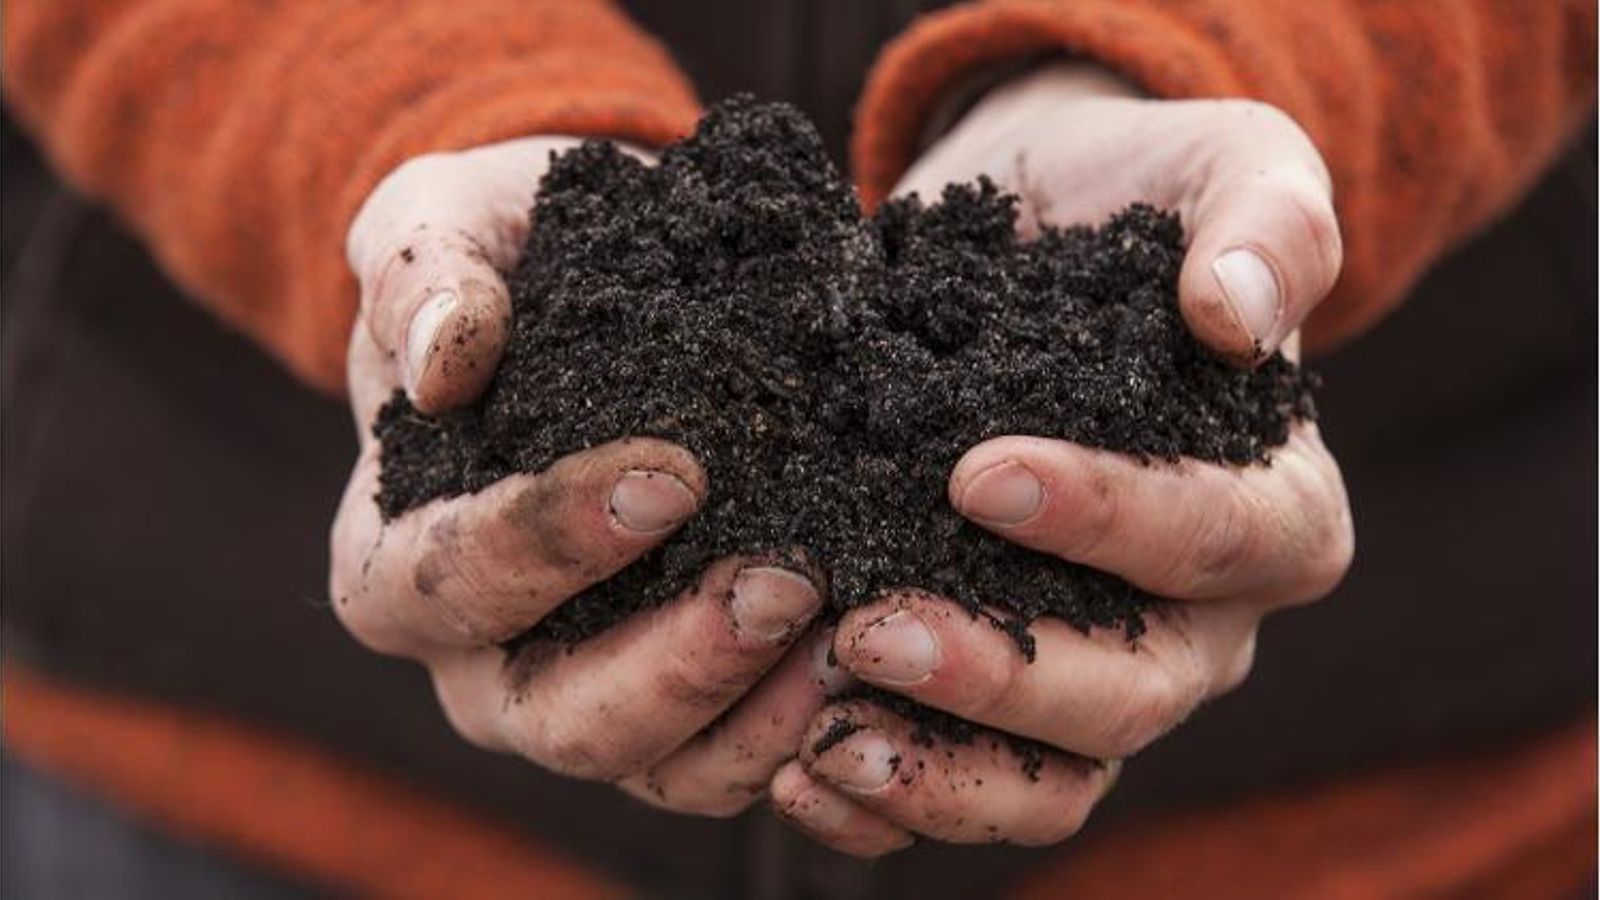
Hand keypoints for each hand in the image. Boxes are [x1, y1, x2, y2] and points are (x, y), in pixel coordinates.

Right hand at [330, 138, 843, 814]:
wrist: (605, 294)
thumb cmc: (511, 259)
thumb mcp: (447, 220)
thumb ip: (425, 274)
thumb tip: (442, 363)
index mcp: (393, 561)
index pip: (450, 579)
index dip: (552, 539)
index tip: (672, 474)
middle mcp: (480, 662)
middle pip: (556, 717)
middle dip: (675, 662)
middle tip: (785, 582)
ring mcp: (582, 698)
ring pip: (658, 765)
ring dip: (757, 717)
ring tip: (854, 633)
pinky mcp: (679, 708)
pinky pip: (732, 763)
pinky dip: (800, 733)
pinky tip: (872, 666)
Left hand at [773, 64, 1352, 855]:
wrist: (1030, 238)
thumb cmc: (1133, 202)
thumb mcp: (1223, 167)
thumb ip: (1263, 223)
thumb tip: (1232, 313)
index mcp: (1275, 507)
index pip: (1220, 539)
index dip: (1109, 519)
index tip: (976, 473)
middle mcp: (1201, 618)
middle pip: (1134, 689)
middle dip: (1004, 672)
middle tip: (871, 630)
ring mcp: (1102, 668)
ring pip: (1057, 775)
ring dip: (941, 771)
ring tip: (822, 743)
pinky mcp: (1007, 691)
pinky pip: (974, 782)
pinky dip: (893, 797)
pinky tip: (799, 770)